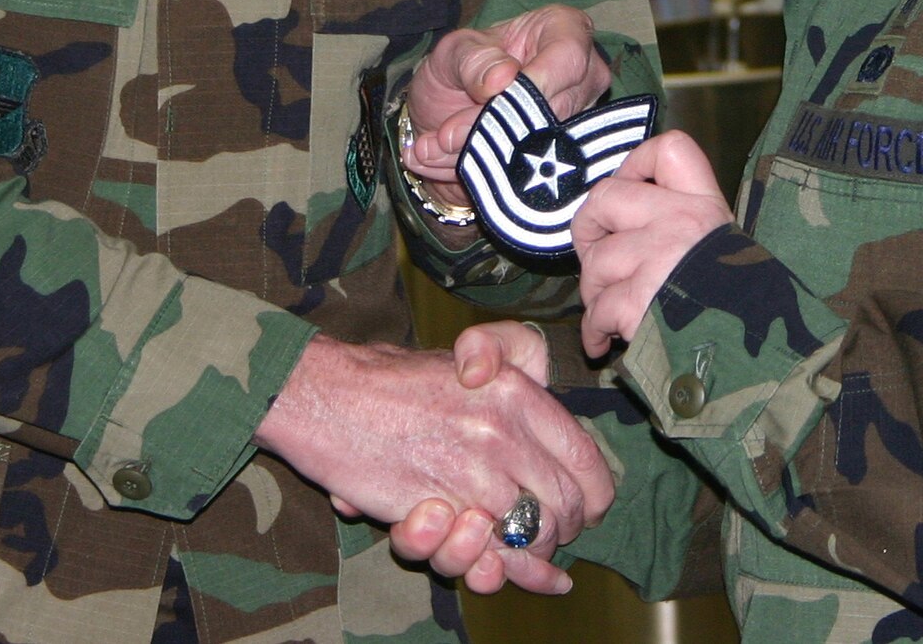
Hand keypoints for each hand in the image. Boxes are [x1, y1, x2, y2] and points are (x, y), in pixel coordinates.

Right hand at [256, 335, 609, 595]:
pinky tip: (497, 568)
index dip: (594, 493)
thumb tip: (543, 386)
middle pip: (564, 503)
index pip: (582, 456)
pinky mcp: (436, 507)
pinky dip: (494, 569)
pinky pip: (483, 554)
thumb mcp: (469, 353)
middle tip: (549, 536)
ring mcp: (471, 472)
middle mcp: (502, 431)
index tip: (588, 509)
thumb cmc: (395, 377)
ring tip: (518, 551)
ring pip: (528, 534)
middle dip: (563, 530)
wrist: (328, 395)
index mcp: (515, 390)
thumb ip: (513, 362)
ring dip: (527, 553)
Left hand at [402, 5, 610, 203]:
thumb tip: (502, 77)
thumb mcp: (454, 52)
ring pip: (543, 146)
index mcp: (565, 30)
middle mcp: (585, 75)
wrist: (451, 112)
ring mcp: (581, 119)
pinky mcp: (566, 157)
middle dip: (495, 126)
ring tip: (438, 147)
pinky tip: (447, 164)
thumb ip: (472, 60)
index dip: (534, 82)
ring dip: (484, 151)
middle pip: (555, 108)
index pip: (567, 57)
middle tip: (446, 135)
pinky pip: (533, 172)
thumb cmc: (463, 66)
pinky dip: (484, 171)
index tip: (490, 98)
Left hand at [573, 131, 730, 358]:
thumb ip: (683, 228)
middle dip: (588, 228)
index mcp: (704, 206)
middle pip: (605, 196)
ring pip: (596, 259)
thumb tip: (623, 228)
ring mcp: (659, 258)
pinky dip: (594, 328)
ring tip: (608, 306)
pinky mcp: (639, 300)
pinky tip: (603, 339)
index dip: (634, 163)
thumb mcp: (723, 249)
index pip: (668, 150)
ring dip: (593, 289)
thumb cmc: (739, 306)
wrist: (758, 356)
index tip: (628, 188)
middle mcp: (682, 222)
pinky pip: (596, 308)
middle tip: (596, 252)